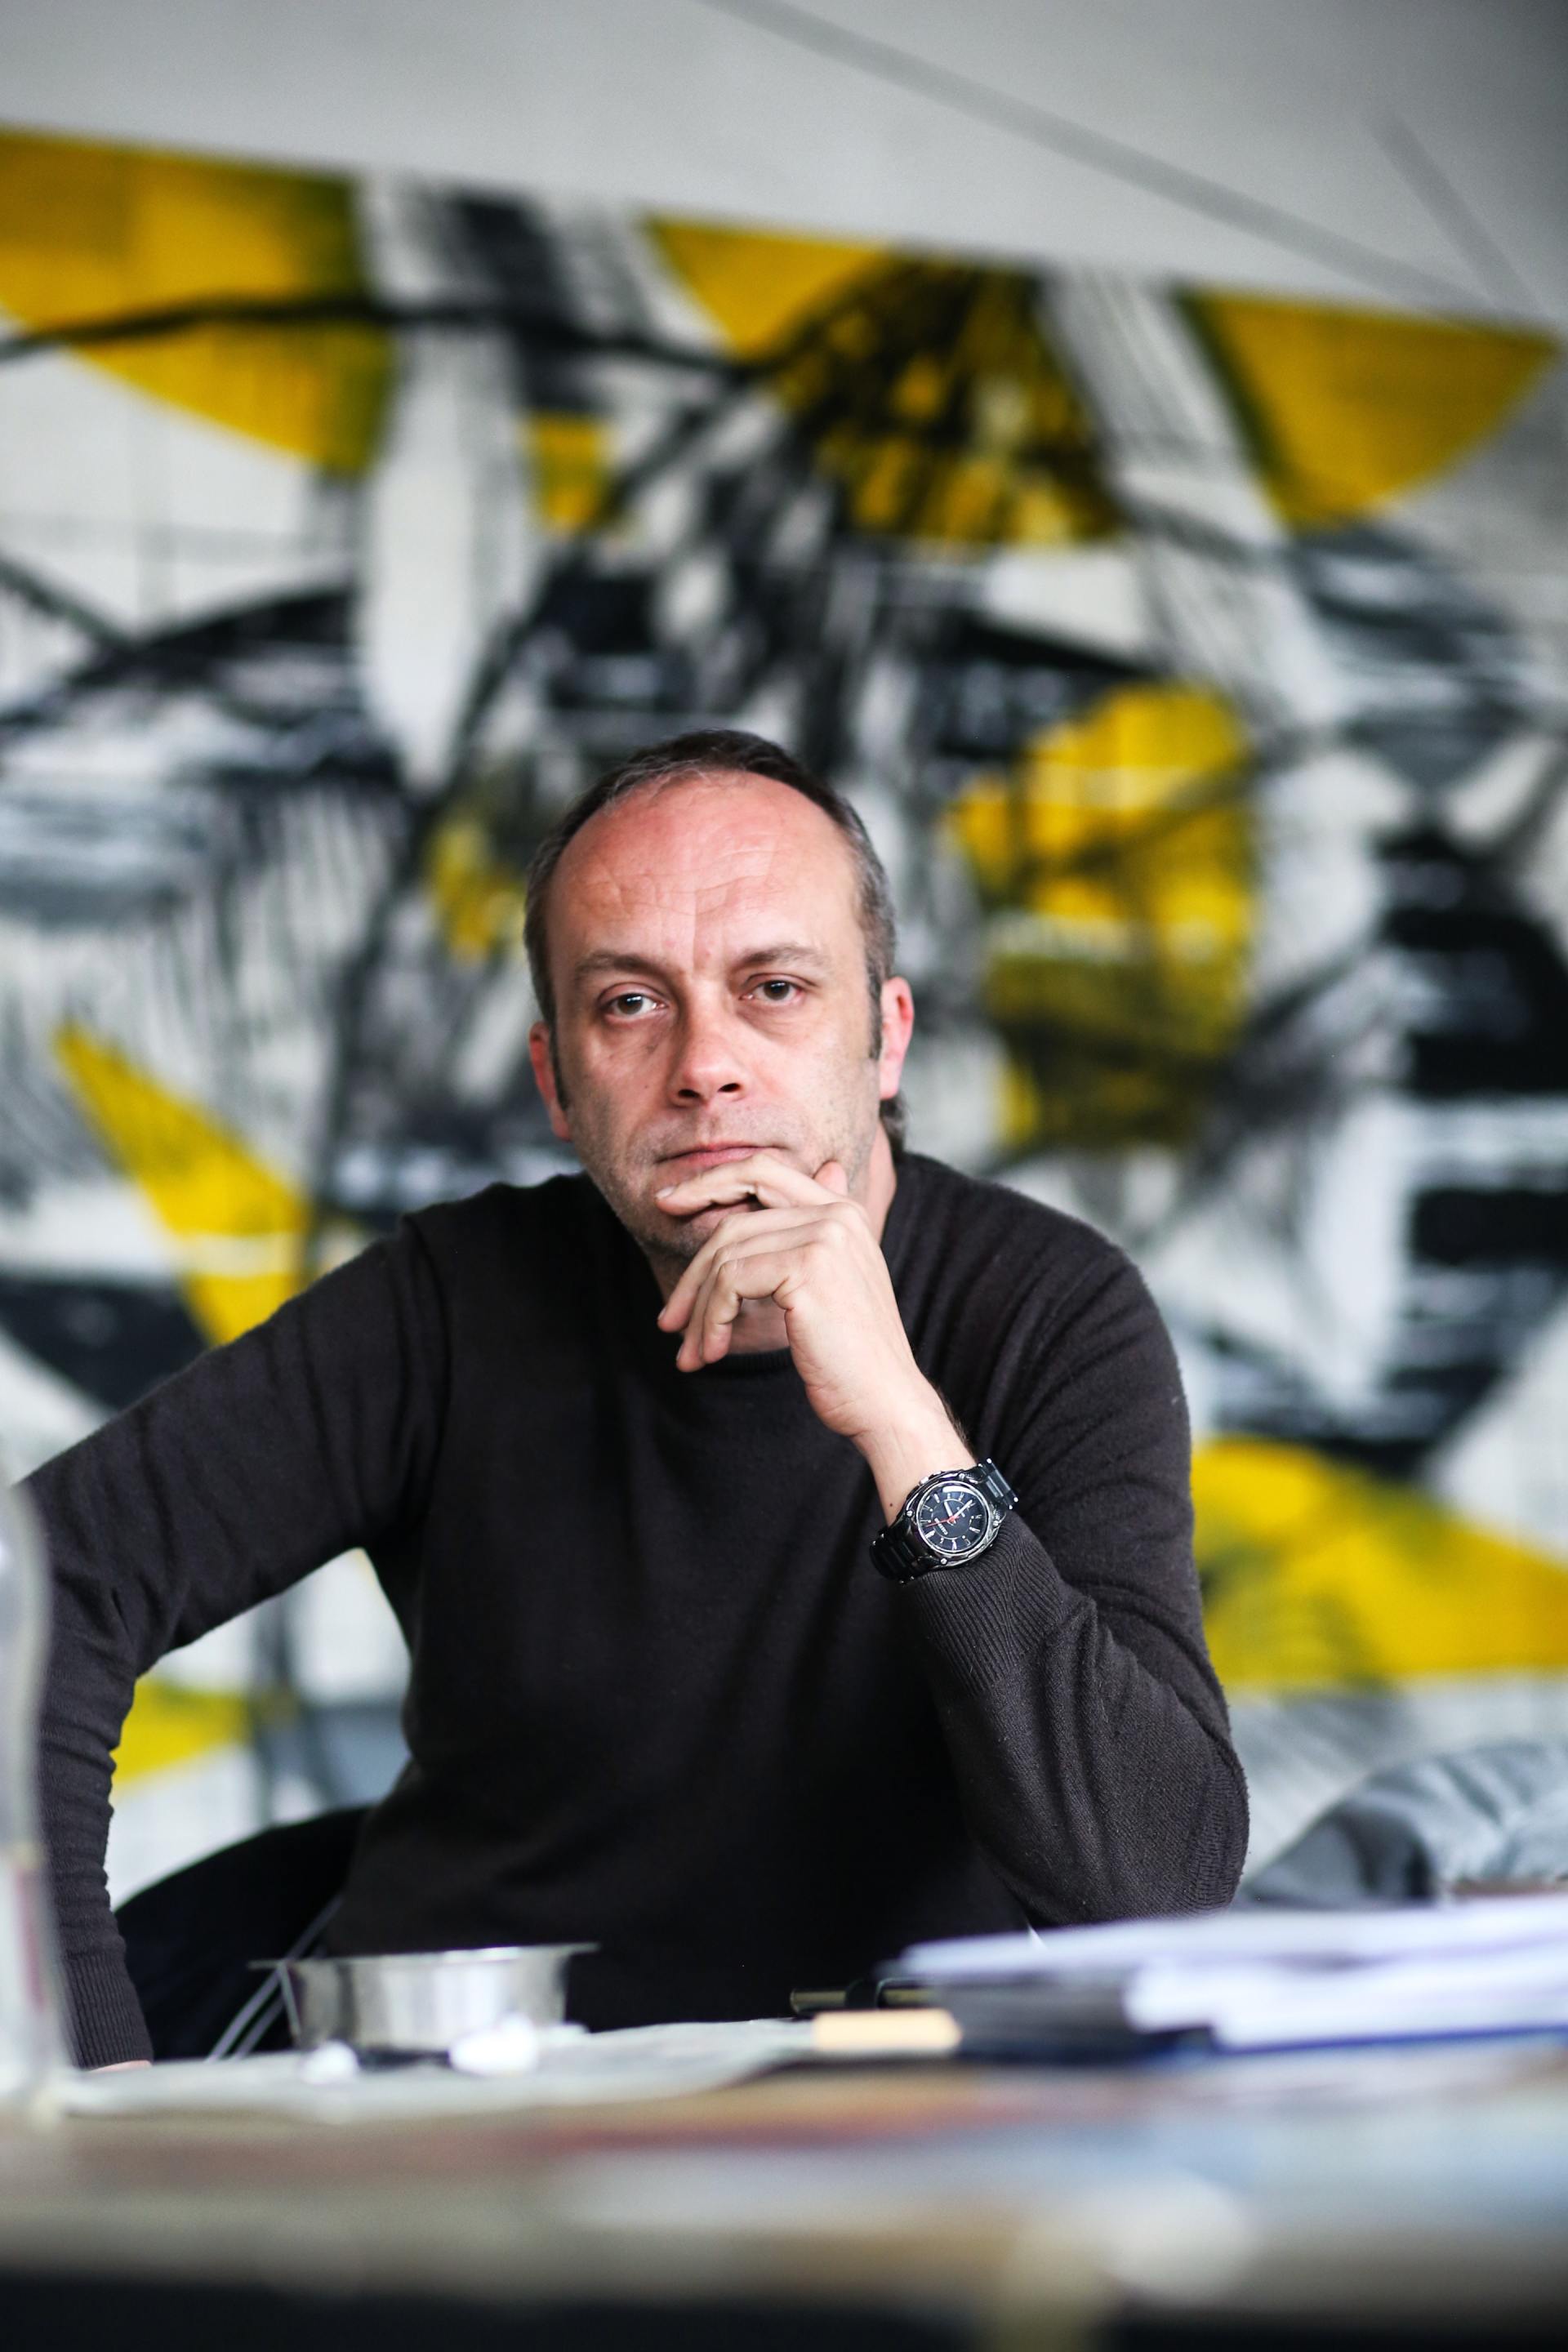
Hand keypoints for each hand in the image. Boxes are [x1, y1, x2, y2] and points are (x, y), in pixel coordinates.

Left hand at [654, 1152, 969, 1513]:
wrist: (885, 1401)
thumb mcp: (827, 1286)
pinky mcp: (807, 1268)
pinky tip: (714, 1352)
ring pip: (726, 1258)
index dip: (709, 1182)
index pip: (762, 1172)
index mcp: (843, 1211)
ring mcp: (824, 1237)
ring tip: (692, 1353)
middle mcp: (837, 1214)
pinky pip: (730, 1282)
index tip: (666, 1204)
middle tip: (669, 1320)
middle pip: (734, 1223)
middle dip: (693, 1275)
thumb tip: (794, 1194)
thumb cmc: (851, 1355)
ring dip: (700, 1311)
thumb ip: (801, 1239)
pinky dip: (712, 1320)